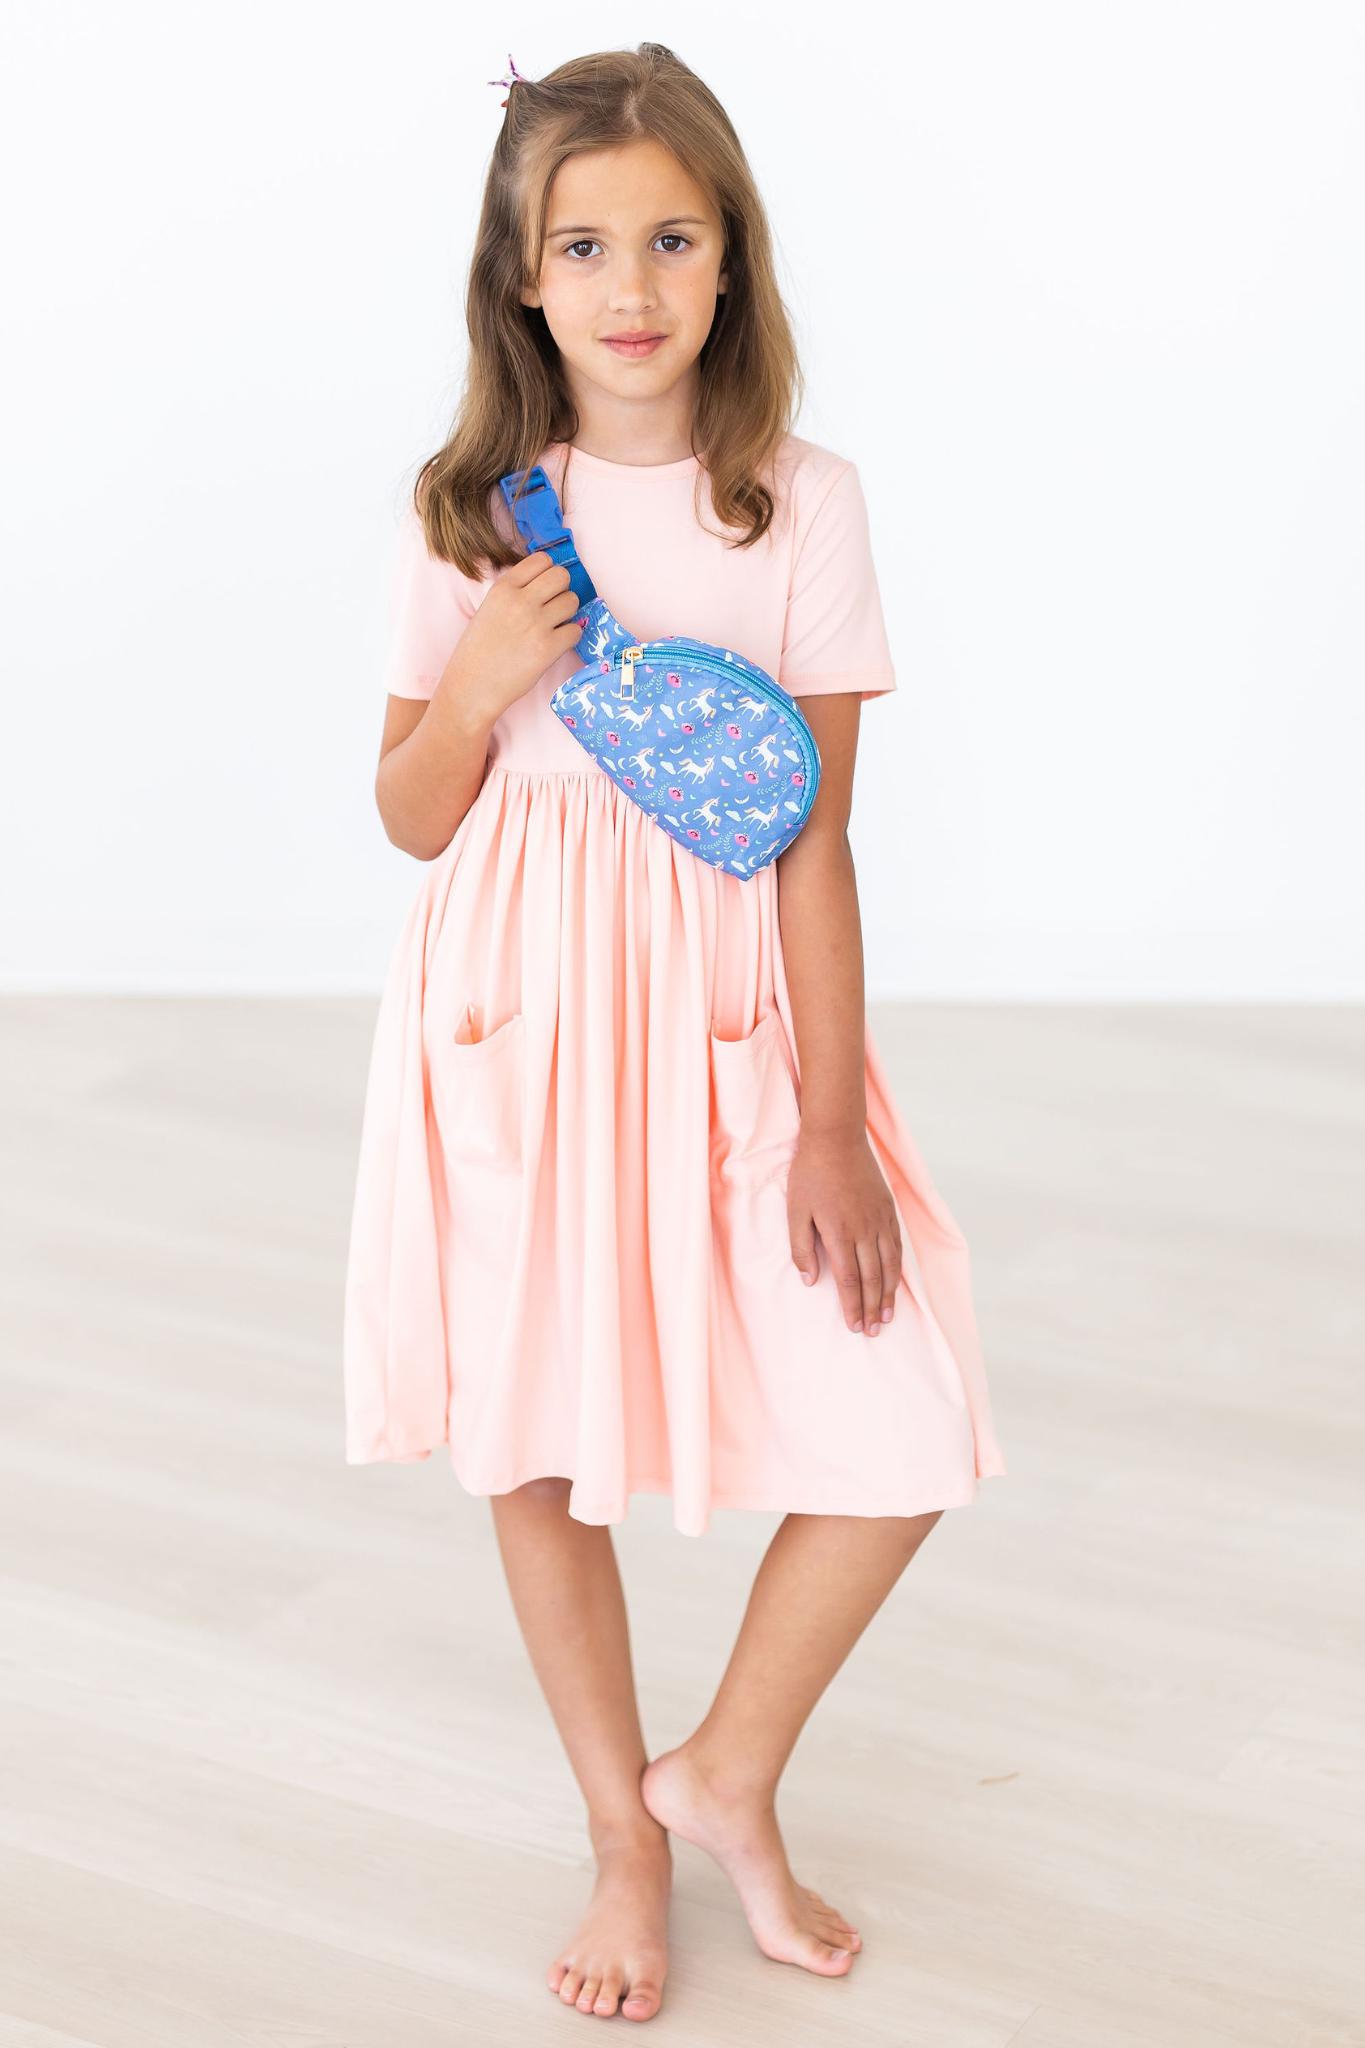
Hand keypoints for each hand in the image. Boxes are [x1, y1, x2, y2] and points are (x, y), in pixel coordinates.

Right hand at [438, 549, 585, 722]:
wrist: (472, 686)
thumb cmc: (479, 650)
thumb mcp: (489, 608)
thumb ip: (516, 593)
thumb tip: (548, 583)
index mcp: (503, 588)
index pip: (541, 560)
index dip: (548, 573)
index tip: (544, 588)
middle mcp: (520, 601)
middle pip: (562, 576)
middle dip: (561, 590)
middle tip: (552, 607)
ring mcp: (536, 624)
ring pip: (572, 601)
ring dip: (567, 613)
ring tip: (553, 627)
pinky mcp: (548, 648)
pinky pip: (575, 631)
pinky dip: (569, 637)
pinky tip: (555, 645)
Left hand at [786, 1128, 902, 1334]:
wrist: (836, 1138)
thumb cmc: (810, 1175)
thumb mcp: (795, 1211)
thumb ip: (802, 1249)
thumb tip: (810, 1281)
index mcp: (839, 1233)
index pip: (849, 1280)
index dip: (852, 1306)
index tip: (855, 1326)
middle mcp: (864, 1230)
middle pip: (872, 1278)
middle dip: (873, 1308)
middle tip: (874, 1330)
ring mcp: (880, 1219)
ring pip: (889, 1265)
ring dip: (890, 1293)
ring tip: (888, 1315)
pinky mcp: (888, 1209)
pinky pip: (897, 1245)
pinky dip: (897, 1267)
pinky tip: (896, 1280)